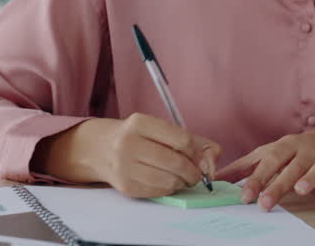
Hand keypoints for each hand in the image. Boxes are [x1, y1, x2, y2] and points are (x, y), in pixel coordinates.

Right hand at [32, 113, 220, 198]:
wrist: (100, 149)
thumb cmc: (139, 138)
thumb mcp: (162, 130)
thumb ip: (194, 140)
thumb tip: (214, 158)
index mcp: (140, 123)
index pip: (181, 139)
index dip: (196, 151)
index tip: (200, 156)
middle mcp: (129, 143)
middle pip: (176, 162)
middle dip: (193, 171)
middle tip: (196, 173)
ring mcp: (124, 166)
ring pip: (169, 180)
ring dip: (183, 182)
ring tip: (183, 177)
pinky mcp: (125, 186)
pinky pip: (159, 191)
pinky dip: (170, 189)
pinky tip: (168, 182)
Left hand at [218, 125, 314, 210]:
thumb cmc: (305, 149)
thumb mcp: (277, 151)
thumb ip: (249, 164)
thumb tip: (220, 177)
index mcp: (288, 145)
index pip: (269, 160)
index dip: (255, 178)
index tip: (243, 196)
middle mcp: (308, 150)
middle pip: (291, 166)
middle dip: (277, 184)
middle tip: (263, 203)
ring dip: (310, 178)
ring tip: (300, 190)